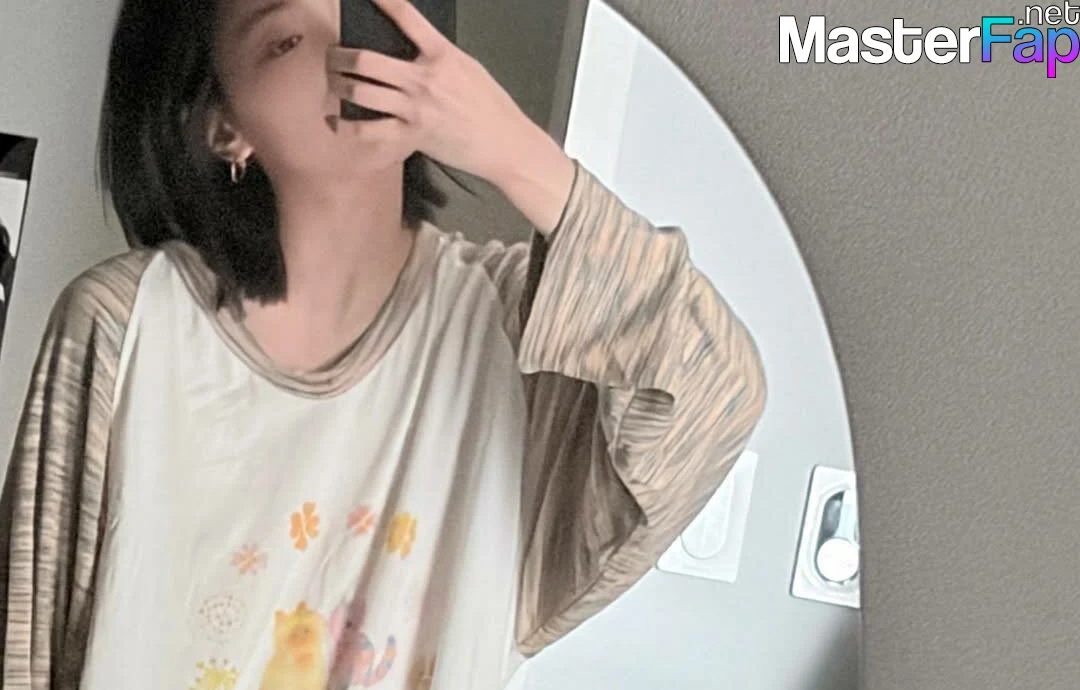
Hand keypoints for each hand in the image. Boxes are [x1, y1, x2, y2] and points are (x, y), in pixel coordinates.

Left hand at [326, 0, 538, 184]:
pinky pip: (370, 130)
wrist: (505, 143)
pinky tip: (335, 122)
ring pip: (360, 92)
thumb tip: (413, 48)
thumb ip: (438, 56)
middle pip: (366, 60)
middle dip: (339, 57)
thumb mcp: (468, 68)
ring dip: (338, 87)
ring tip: (333, 84)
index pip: (406, 16)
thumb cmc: (490, 106)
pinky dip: (347, 127)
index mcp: (442, 55)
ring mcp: (416, 108)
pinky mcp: (413, 136)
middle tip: (332, 57)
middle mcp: (425, 79)